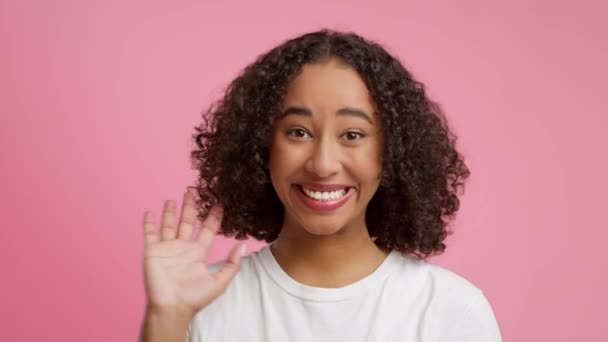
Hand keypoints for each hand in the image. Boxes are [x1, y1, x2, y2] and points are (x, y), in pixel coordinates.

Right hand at [142, 190, 245, 315]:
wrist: (172, 307)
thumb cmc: (195, 298)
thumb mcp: (220, 281)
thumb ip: (233, 263)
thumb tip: (244, 246)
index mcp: (198, 253)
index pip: (207, 230)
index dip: (213, 217)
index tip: (219, 203)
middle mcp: (183, 248)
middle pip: (188, 222)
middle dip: (191, 208)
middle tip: (193, 192)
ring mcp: (167, 249)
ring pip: (169, 225)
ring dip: (170, 212)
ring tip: (173, 199)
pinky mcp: (152, 251)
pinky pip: (150, 234)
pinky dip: (149, 223)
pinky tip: (149, 212)